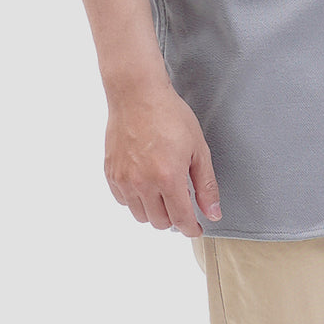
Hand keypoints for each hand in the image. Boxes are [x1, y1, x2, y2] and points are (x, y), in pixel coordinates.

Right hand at [104, 80, 221, 236]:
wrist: (137, 94)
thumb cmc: (169, 114)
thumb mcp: (198, 147)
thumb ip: (206, 184)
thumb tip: (213, 213)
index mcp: (168, 178)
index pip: (181, 220)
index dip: (191, 229)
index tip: (196, 228)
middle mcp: (143, 184)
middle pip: (159, 222)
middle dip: (174, 217)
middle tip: (181, 200)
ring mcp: (124, 180)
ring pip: (140, 215)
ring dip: (154, 210)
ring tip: (162, 189)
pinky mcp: (111, 173)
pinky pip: (123, 201)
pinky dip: (135, 199)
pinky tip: (145, 182)